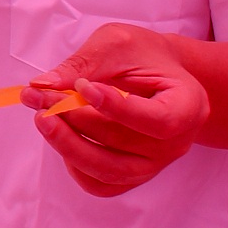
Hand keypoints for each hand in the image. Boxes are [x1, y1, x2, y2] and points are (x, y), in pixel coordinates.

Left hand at [23, 22, 212, 196]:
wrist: (156, 72)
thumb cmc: (141, 54)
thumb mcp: (116, 43)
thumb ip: (84, 63)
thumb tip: (43, 85)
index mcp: (188, 106)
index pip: (158, 121)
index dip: (117, 108)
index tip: (83, 86)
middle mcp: (177, 142)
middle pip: (125, 145)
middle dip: (75, 120)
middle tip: (40, 96)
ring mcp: (155, 164)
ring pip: (109, 171)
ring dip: (68, 145)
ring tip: (41, 116)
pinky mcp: (132, 173)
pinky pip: (101, 185)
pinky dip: (74, 165)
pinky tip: (60, 136)